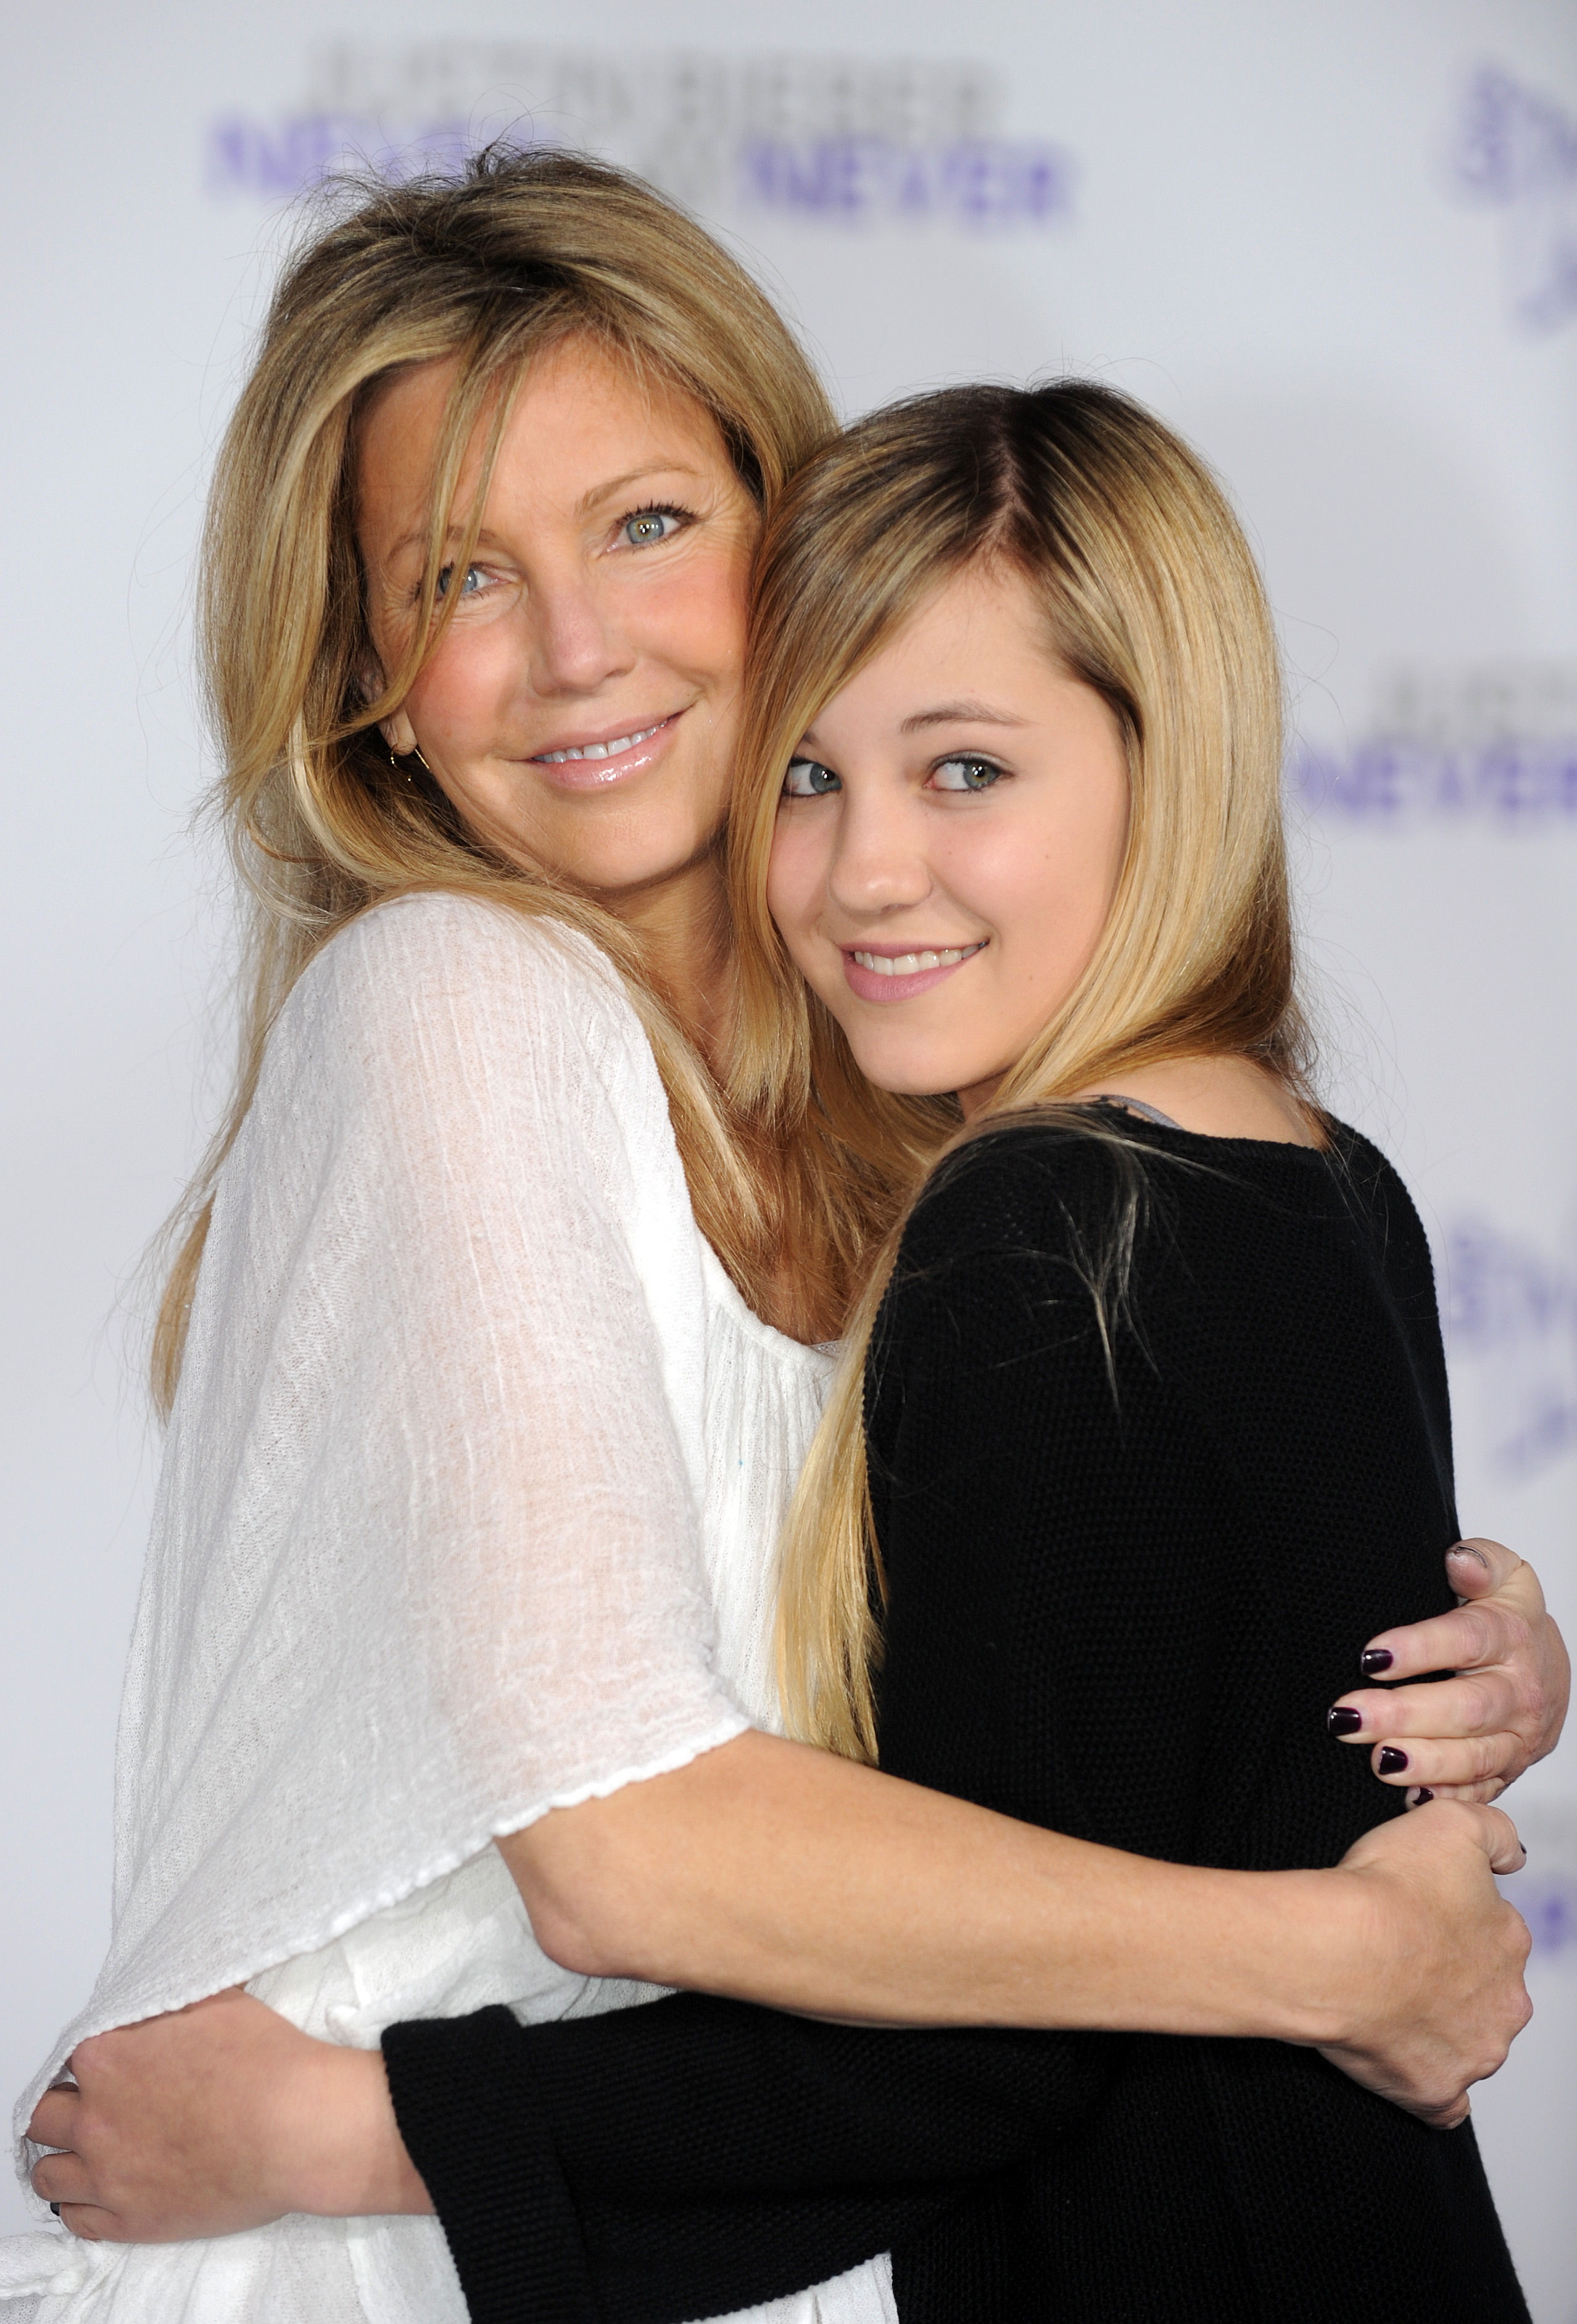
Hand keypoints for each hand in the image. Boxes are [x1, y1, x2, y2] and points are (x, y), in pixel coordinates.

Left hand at [27, 1990, 430, 2241]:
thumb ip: (176, 2000)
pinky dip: (82, 2205)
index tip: (114, 2064)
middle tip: (97, 2106)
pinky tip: (102, 2191)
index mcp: (109, 2059)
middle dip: (66, 2107)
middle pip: (46, 2115)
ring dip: (66, 2158)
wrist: (297, 2129)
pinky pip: (76, 2221)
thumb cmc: (265, 2065)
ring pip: (49, 2174)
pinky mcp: (130, 2221)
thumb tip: (172, 1993)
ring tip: (92, 2152)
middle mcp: (96, 2119)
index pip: (72, 2057)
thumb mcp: (220, 2002)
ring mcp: (108, 2175)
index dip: (96, 2059)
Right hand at [1310, 1799, 1530, 2128]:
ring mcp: (1473, 2053)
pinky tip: (1401, 2059)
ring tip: (1385, 1999)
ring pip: (1469, 2042)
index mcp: (1508, 1941)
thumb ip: (1496, 1832)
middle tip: (1399, 1956)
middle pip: (1486, 1992)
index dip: (1452, 1918)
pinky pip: (1443, 2100)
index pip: (1495, 1932)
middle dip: (1452, 1979)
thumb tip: (1511, 1855)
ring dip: (1439, 2026)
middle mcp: (1503, 2002)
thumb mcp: (1450, 1822)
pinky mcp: (1435, 2092)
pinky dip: (1427, 2083)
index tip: (1417, 1911)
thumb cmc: (1383, 1890)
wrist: (1335, 1950)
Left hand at [1328, 1538, 1569, 1802]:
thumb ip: (1482, 1561)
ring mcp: (1515, 1736)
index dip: (1419, 1649)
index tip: (1370, 1657)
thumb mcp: (1505, 1575)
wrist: (1548, 1665)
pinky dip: (1448, 1797)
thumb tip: (1459, 1560)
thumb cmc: (1508, 1615)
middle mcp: (1518, 1690)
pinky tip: (1410, 1797)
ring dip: (1424, 1762)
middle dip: (1404, 1715)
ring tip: (1377, 1759)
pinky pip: (1482, 1790)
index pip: (1467, 1640)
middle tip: (1349, 1715)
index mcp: (1511, 1635)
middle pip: (1465, 1707)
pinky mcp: (1508, 1768)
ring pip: (1474, 1756)